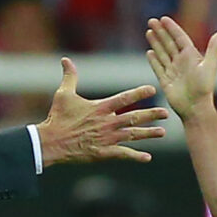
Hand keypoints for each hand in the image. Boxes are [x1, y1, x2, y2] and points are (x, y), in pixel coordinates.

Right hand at [35, 58, 166, 166]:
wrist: (51, 142)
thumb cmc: (57, 117)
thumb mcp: (63, 94)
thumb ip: (69, 77)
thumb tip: (65, 59)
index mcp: (101, 107)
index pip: (125, 98)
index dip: (140, 93)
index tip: (153, 90)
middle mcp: (108, 122)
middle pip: (135, 117)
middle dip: (151, 115)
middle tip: (166, 113)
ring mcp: (107, 138)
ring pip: (133, 135)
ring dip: (149, 134)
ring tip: (162, 132)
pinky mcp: (104, 152)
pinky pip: (123, 154)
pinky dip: (136, 156)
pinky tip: (147, 157)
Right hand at [143, 16, 216, 120]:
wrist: (195, 108)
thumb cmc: (204, 88)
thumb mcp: (209, 66)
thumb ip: (213, 49)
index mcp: (191, 56)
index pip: (179, 38)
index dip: (171, 28)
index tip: (163, 18)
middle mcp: (181, 62)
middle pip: (169, 43)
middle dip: (160, 32)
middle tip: (151, 21)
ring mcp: (173, 71)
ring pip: (162, 53)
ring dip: (155, 42)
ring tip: (148, 32)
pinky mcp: (166, 81)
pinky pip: (158, 67)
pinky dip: (153, 60)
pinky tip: (149, 52)